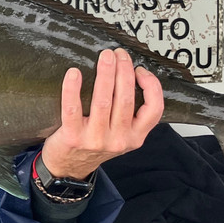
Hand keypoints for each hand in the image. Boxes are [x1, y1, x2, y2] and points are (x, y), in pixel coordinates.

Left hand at [40, 49, 163, 179]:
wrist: (69, 169)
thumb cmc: (95, 145)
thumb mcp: (122, 135)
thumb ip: (130, 114)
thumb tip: (130, 75)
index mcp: (136, 137)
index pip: (154, 110)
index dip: (151, 86)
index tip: (140, 70)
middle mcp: (119, 139)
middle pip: (126, 99)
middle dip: (124, 71)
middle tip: (119, 54)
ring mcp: (96, 140)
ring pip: (103, 101)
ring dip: (105, 74)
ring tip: (105, 57)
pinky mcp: (73, 138)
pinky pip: (73, 108)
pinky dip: (73, 89)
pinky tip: (74, 73)